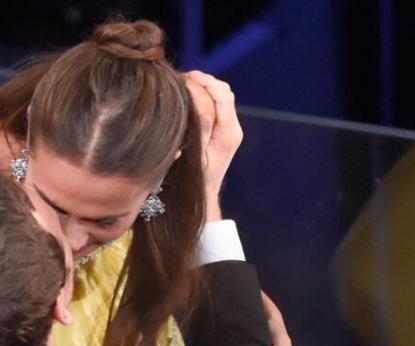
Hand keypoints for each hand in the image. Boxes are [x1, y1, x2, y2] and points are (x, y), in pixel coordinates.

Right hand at [183, 70, 242, 220]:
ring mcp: (232, 130)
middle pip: (224, 92)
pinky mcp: (226, 132)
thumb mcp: (194, 155)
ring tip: (183, 83)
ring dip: (205, 86)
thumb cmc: (193, 181)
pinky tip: (189, 96)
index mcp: (228, 134)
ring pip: (222, 96)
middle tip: (181, 77)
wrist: (202, 199)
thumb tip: (198, 98)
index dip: (202, 82)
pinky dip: (205, 96)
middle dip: (204, 80)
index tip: (181, 77)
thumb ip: (199, 125)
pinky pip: (218, 105)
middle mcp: (234, 129)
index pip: (220, 95)